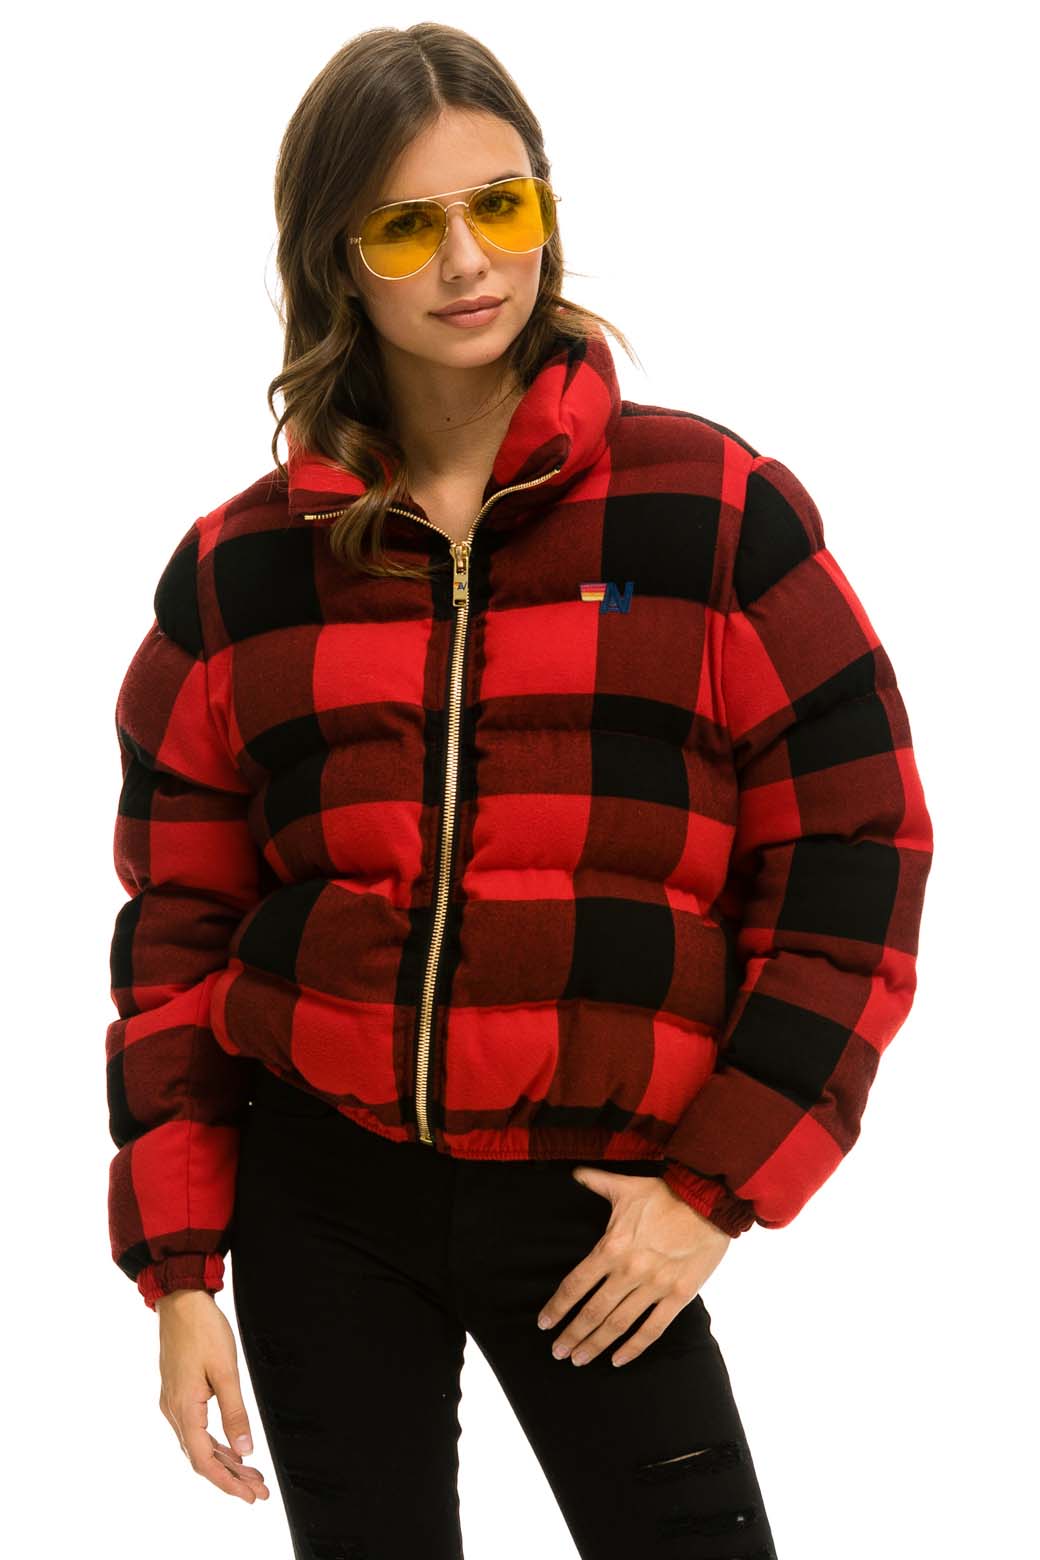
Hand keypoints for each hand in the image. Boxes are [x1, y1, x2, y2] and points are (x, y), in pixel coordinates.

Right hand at [156, 1289, 270, 1502]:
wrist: (181, 1301)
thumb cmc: (204, 1330)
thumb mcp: (226, 1371)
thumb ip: (236, 1412)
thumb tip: (246, 1451)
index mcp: (184, 1408)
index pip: (204, 1460)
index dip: (227, 1482)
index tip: (250, 1496)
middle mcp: (173, 1411)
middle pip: (201, 1457)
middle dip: (230, 1477)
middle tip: (259, 1491)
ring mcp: (172, 1403)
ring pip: (197, 1445)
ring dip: (224, 1462)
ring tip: (252, 1475)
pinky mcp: (177, 1394)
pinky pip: (194, 1430)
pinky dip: (214, 1444)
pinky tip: (231, 1449)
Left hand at [536, 1166, 731, 1368]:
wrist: (708, 1202)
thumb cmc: (665, 1193)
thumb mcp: (625, 1185)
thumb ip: (596, 1182)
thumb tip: (574, 1173)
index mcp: (611, 1248)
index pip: (576, 1285)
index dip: (557, 1308)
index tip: (544, 1323)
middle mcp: (629, 1272)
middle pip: (593, 1312)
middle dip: (572, 1335)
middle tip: (558, 1352)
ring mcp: (654, 1287)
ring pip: (618, 1325)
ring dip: (596, 1344)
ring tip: (579, 1359)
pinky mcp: (678, 1296)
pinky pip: (652, 1329)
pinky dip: (634, 1348)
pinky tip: (618, 1360)